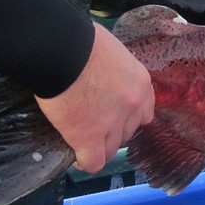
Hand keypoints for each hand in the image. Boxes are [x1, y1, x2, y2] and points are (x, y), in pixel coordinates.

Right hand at [35, 23, 153, 172]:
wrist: (62, 50)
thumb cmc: (81, 42)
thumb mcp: (111, 53)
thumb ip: (114, 72)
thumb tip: (102, 75)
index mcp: (140, 83)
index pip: (143, 112)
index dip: (127, 117)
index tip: (112, 117)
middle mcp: (132, 105)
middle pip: (127, 132)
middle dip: (112, 132)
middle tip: (94, 127)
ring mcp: (112, 123)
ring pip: (111, 150)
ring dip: (98, 148)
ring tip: (83, 143)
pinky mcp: (89, 137)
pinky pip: (93, 162)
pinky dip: (84, 162)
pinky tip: (74, 155)